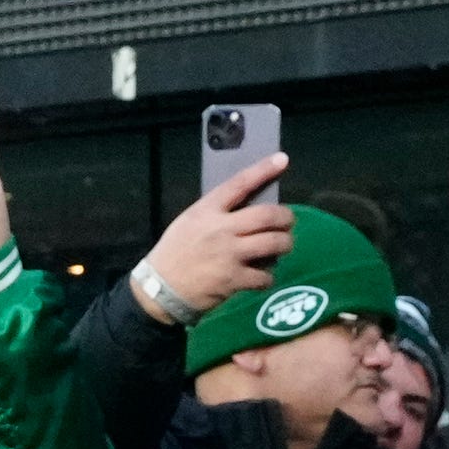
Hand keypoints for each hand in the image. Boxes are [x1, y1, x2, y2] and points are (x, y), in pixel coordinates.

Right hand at [140, 156, 289, 323]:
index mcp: (208, 210)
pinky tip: (263, 276)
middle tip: (288, 222)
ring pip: (273, 243)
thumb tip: (248, 209)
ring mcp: (229, 255)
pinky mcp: (234, 279)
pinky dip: (268, 276)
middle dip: (285, 218)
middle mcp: (221, 229)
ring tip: (283, 246)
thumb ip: (216, 213)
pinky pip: (265, 276)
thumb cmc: (175, 252)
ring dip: (284, 244)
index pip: (240, 183)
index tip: (282, 160)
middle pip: (267, 215)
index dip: (264, 170)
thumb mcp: (190, 221)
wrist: (160, 288)